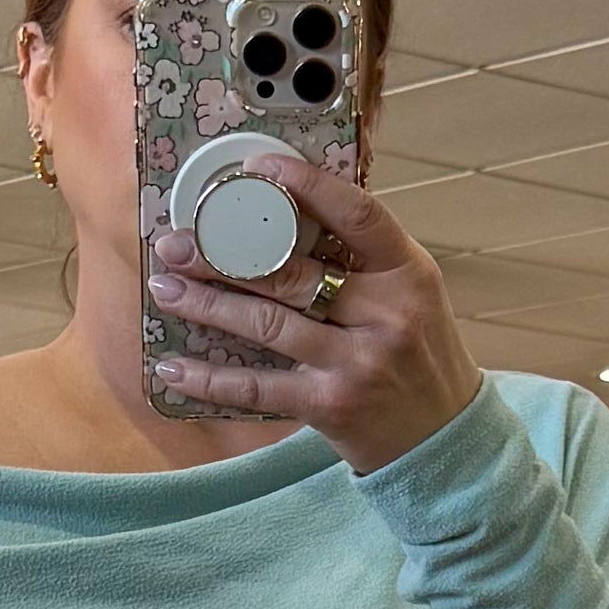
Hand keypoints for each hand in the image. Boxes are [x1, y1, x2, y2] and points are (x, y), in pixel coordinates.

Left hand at [148, 158, 482, 474]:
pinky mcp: (331, 405)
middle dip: (223, 254)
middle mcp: (386, 314)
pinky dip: (210, 378)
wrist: (442, 439)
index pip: (357, 214)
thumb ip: (364, 259)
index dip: (306, 186)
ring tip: (165, 287)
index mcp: (408, 273)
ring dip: (206, 304)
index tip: (257, 169)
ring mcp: (357, 362)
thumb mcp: (411, 296)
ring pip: (267, 322)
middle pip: (292, 271)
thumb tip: (286, 216)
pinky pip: (258, 386)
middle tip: (175, 243)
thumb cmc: (418, 357)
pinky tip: (174, 367)